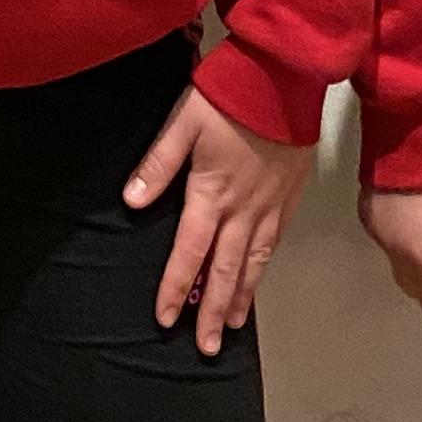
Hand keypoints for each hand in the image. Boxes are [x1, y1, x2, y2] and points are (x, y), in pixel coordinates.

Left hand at [124, 85, 311, 354]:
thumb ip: (158, 164)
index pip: (188, 252)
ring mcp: (270, 204)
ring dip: (241, 297)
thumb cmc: (229, 94)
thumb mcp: (183, 122)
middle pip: (225, 270)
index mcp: (211, 193)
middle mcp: (242, 208)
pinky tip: (259, 274)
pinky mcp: (290, 194)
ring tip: (234, 325)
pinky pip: (275, 241)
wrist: (284, 74)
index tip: (166, 320)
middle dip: (213, 312)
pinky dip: (264, 266)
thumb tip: (131, 202)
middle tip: (207, 347)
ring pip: (253, 262)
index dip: (176, 288)